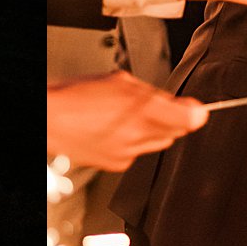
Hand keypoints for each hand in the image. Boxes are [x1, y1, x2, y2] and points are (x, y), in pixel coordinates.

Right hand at [48, 71, 207, 171]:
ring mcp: (128, 152)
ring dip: (154, 132)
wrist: (50, 119)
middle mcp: (137, 134)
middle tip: (158, 108)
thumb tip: (183, 106)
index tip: (196, 110)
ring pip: (158, 143)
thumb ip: (155, 94)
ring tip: (130, 117)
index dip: (195, 112)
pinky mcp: (118, 164)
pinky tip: (117, 131)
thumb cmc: (78, 95)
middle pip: (175, 132)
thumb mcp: (121, 81)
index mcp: (141, 108)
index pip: (188, 119)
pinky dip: (134, 143)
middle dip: (173, 120)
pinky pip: (138, 153)